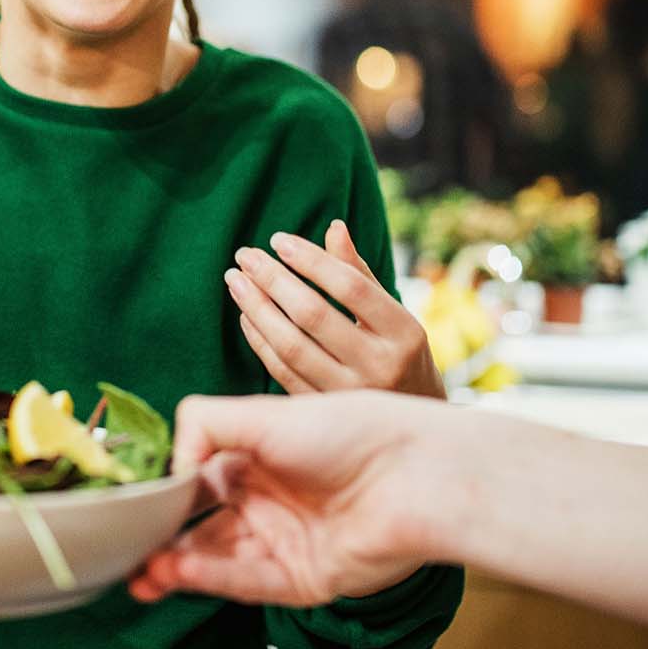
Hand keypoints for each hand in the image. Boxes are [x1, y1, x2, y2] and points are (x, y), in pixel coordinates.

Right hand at [130, 392, 452, 606]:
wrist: (415, 475)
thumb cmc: (349, 431)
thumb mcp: (264, 412)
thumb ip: (203, 424)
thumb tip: (169, 462)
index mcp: (257, 457)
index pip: (196, 479)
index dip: (164, 492)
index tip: (129, 501)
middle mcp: (268, 500)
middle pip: (200, 526)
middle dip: (161, 538)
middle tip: (124, 546)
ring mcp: (284, 542)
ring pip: (216, 558)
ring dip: (176, 565)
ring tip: (142, 569)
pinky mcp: (302, 580)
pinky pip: (247, 582)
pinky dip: (210, 578)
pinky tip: (178, 572)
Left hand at [230, 220, 444, 398]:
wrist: (411, 422)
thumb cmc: (398, 353)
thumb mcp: (393, 313)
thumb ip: (359, 273)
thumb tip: (334, 227)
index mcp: (403, 331)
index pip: (350, 287)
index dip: (311, 260)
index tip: (278, 239)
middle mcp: (379, 365)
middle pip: (314, 315)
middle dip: (272, 280)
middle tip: (244, 255)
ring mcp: (349, 394)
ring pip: (291, 347)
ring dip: (257, 309)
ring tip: (236, 281)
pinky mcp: (323, 411)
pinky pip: (282, 373)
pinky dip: (259, 342)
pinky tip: (246, 315)